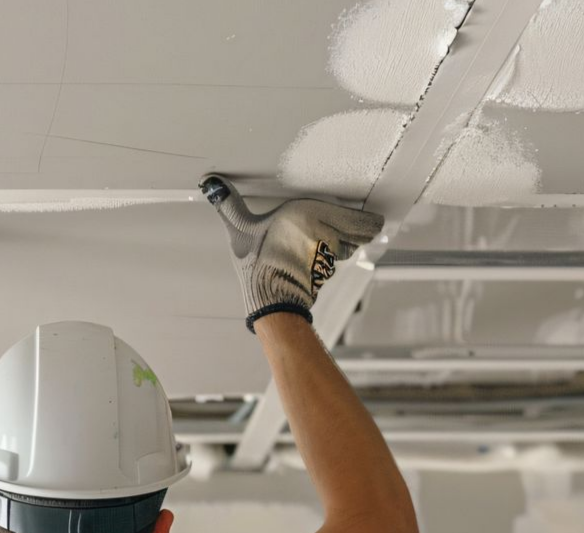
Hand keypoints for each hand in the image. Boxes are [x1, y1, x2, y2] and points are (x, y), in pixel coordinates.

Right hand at [200, 175, 383, 330]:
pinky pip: (335, 264)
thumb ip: (229, 205)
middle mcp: (326, 230)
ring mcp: (329, 254)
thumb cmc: (257, 262)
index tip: (373, 219)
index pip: (358, 217)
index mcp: (309, 212)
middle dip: (361, 231)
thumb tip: (210, 183)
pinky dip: (331, 262)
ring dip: (344, 246)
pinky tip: (317, 261)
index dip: (368, 220)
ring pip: (348, 248)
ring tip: (330, 244)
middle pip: (360, 232)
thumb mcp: (241, 230)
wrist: (268, 299)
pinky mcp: (326, 273)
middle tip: (364, 227)